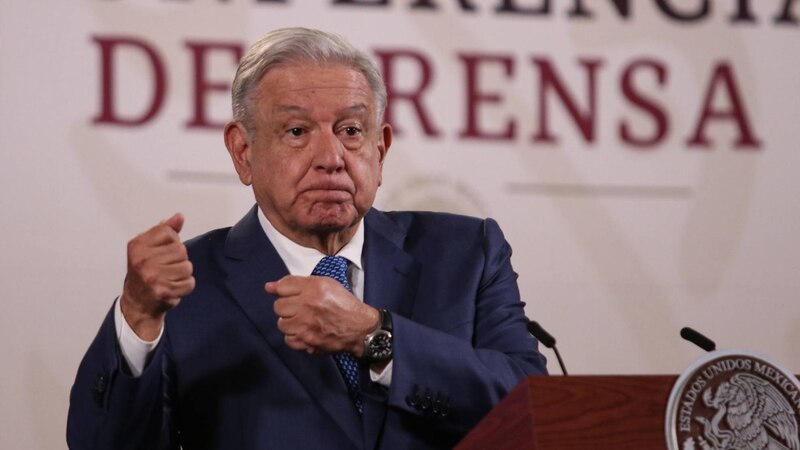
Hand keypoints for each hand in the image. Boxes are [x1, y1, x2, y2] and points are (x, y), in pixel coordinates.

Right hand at [120, 213, 194, 339]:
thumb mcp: (148, 247)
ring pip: (187, 266)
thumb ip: (164, 231)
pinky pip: (189, 282)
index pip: (169, 232)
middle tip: (166, 267)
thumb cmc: (144, 272)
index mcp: (137, 246)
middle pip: (181, 250)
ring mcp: (152, 277)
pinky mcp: (163, 291)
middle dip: (178, 259)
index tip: (162, 252)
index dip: (171, 241)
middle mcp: (142, 260)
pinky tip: (173, 287)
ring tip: (170, 277)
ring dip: (183, 273)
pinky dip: (185, 286)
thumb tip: (179, 217)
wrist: (138, 302)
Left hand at [267, 275, 379, 355]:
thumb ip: (297, 283)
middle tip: (298, 309)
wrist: (360, 327)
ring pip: (281, 324)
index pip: (282, 287)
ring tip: (301, 321)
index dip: (283, 291)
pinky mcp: (308, 340)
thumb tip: (268, 287)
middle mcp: (308, 305)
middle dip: (287, 307)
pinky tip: (304, 332)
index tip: (286, 294)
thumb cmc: (344, 304)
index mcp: (314, 287)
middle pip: (278, 306)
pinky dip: (295, 337)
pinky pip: (288, 340)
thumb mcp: (325, 284)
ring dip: (289, 322)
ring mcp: (306, 325)